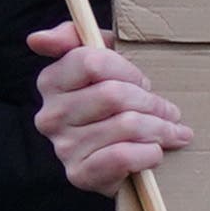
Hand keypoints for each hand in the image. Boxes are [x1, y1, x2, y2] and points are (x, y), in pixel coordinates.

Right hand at [27, 27, 185, 193]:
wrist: (122, 160)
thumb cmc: (119, 104)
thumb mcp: (107, 60)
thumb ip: (79, 37)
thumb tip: (38, 39)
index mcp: (51, 81)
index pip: (94, 62)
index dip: (129, 71)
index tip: (142, 82)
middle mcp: (50, 114)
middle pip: (114, 94)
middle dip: (151, 102)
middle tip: (168, 111)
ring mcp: (62, 146)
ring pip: (126, 125)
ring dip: (160, 128)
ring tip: (171, 130)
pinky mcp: (80, 174)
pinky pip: (123, 156)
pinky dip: (150, 153)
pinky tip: (156, 152)